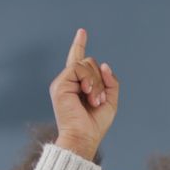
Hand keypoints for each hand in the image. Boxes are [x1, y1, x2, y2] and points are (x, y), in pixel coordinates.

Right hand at [50, 28, 119, 160]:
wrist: (83, 137)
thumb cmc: (94, 124)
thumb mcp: (110, 101)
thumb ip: (110, 82)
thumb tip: (103, 65)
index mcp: (78, 85)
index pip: (78, 61)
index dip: (79, 45)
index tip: (82, 32)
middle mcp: (68, 82)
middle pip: (89, 62)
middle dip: (100, 79)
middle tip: (98, 100)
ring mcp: (63, 83)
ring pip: (85, 64)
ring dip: (96, 82)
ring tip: (94, 100)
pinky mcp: (59, 85)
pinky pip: (78, 68)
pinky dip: (88, 80)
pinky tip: (88, 94)